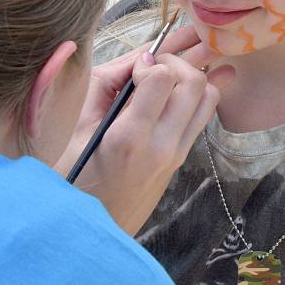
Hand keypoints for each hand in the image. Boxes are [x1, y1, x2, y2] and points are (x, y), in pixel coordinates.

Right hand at [57, 26, 233, 233]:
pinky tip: (172, 96)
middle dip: (176, 63)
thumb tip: (135, 58)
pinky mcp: (181, 159)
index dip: (148, 62)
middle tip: (153, 67)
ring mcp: (176, 155)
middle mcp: (161, 146)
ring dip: (191, 80)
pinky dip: (193, 98)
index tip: (133, 68)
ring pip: (208, 98)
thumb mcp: (79, 128)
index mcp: (129, 137)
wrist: (94, 227)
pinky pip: (201, 117)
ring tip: (164, 80)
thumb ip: (106, 86)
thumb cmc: (76, 177)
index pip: (162, 78)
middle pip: (195, 83)